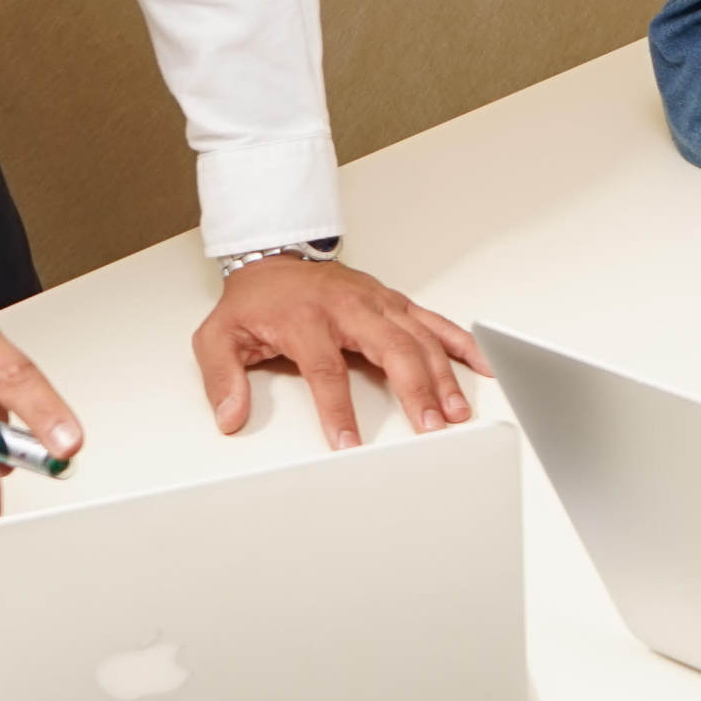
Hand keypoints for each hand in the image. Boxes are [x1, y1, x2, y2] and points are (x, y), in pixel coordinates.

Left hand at [193, 255, 490, 450]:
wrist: (274, 257)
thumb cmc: (254, 301)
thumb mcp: (219, 336)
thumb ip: (222, 377)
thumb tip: (230, 416)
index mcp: (307, 319)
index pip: (327, 370)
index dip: (339, 410)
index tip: (348, 444)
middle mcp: (349, 307)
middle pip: (392, 349)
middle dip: (416, 390)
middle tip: (431, 426)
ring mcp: (377, 303)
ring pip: (419, 338)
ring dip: (442, 375)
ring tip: (456, 411)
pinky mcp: (394, 302)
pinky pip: (434, 321)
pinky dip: (461, 342)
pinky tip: (482, 364)